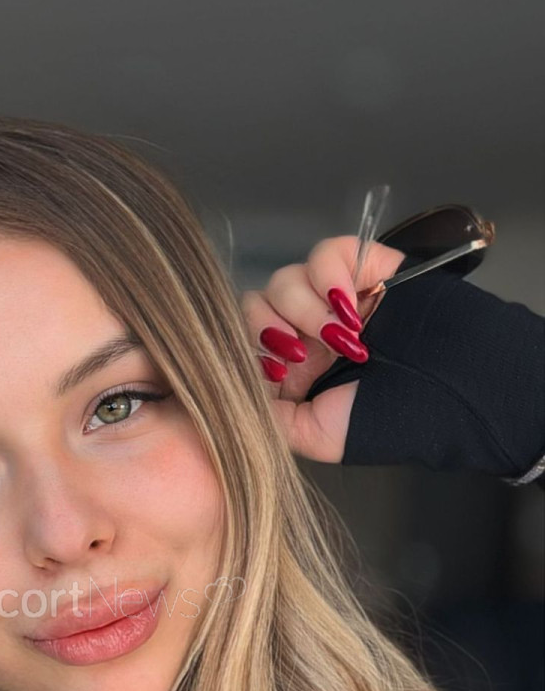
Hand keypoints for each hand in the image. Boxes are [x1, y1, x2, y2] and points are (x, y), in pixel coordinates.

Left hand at [240, 235, 405, 463]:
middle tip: (302, 357)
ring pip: (285, 279)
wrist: (452, 395)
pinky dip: (331, 277)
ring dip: (307, 310)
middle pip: (256, 304)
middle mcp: (309, 331)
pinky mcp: (364, 266)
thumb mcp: (315, 437)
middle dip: (270, 329)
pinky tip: (352, 308)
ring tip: (343, 339)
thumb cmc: (392, 420)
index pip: (244, 341)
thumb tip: (237, 390)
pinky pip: (326, 253)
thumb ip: (270, 417)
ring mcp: (334, 298)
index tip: (275, 373)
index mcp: (295, 368)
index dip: (248, 351)